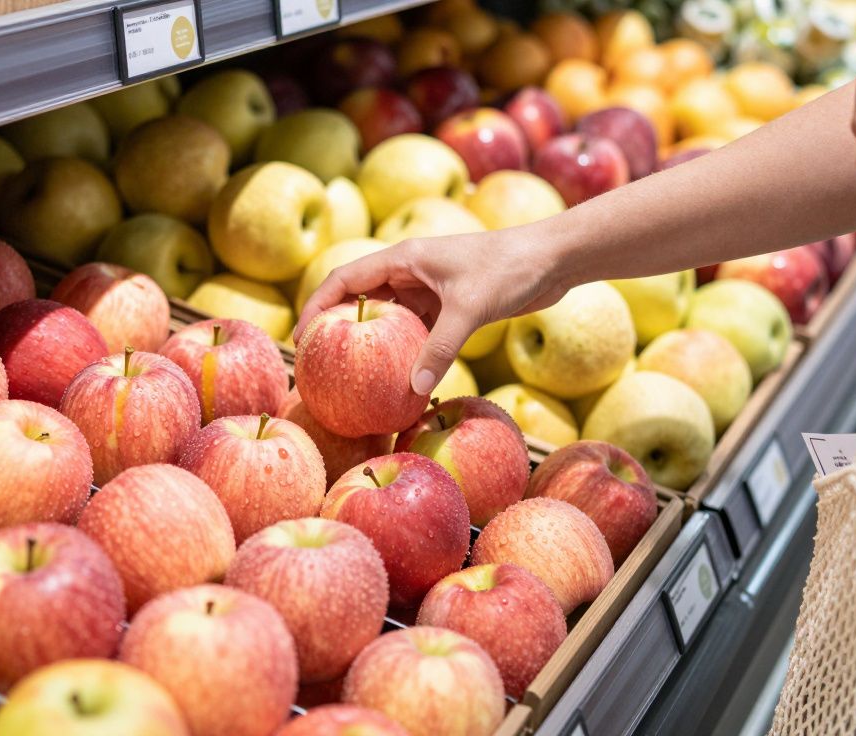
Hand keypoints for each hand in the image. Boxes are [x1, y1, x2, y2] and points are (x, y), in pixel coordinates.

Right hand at [294, 226, 570, 395]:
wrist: (553, 258)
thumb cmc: (510, 268)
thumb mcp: (470, 308)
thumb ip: (440, 349)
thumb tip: (413, 391)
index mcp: (404, 258)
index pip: (344, 280)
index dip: (317, 306)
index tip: (301, 338)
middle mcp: (411, 271)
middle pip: (361, 300)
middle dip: (340, 328)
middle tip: (322, 363)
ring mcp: (430, 289)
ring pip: (390, 319)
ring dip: (375, 344)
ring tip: (356, 376)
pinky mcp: (450, 305)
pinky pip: (418, 332)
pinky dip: (407, 353)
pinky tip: (402, 379)